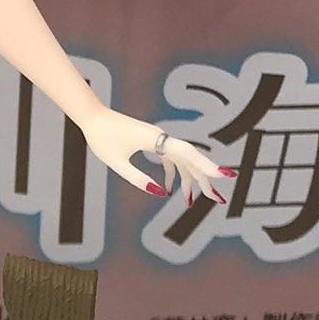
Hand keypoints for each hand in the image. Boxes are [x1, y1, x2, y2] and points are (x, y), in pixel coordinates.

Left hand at [81, 105, 235, 205]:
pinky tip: (168, 190)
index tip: (225, 176)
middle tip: (218, 200)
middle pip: (191, 159)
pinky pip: (169, 159)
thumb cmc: (101, 137)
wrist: (92, 117)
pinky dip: (172, 174)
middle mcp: (162, 138)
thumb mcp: (116, 162)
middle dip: (205, 180)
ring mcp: (158, 139)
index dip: (207, 166)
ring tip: (191, 202)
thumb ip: (137, 178)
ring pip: (182, 161)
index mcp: (156, 140)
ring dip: (188, 180)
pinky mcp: (152, 141)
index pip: (188, 154)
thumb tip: (160, 193)